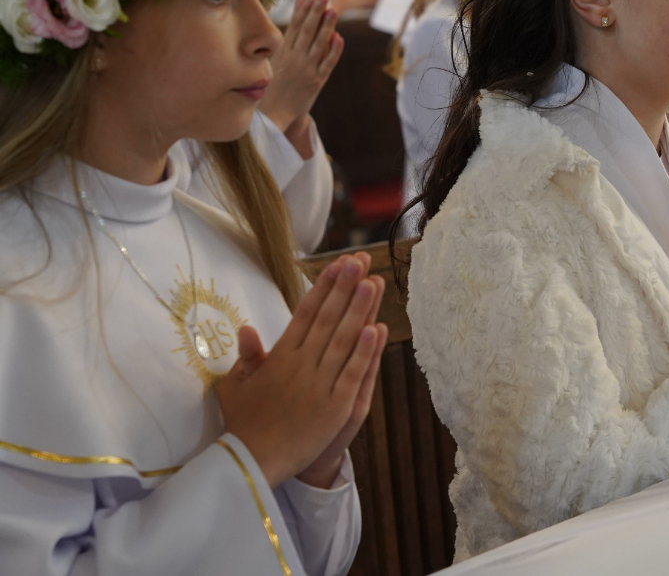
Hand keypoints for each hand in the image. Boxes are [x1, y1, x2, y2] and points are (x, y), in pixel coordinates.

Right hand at [216, 254, 386, 488]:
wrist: (250, 464)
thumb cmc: (243, 425)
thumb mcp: (235, 387)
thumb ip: (246, 357)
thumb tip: (247, 329)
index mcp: (279, 358)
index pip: (305, 314)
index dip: (323, 287)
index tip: (338, 265)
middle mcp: (300, 365)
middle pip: (327, 319)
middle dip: (345, 287)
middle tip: (359, 260)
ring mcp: (319, 385)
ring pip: (343, 340)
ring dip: (359, 310)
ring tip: (373, 282)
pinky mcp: (335, 406)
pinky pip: (353, 373)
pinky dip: (364, 350)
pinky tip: (377, 328)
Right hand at [262, 0, 343, 138]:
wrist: (272, 114)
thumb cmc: (271, 89)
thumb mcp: (272, 64)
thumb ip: (283, 49)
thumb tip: (290, 31)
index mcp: (282, 53)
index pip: (294, 27)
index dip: (301, 10)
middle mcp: (294, 59)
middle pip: (307, 30)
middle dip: (315, 12)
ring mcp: (307, 69)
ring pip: (319, 43)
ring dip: (327, 25)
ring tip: (333, 9)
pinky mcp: (317, 81)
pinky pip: (328, 63)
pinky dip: (334, 50)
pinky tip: (339, 37)